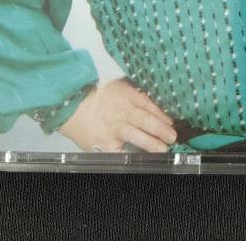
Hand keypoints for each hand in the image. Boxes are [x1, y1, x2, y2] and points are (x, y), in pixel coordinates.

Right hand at [58, 78, 176, 152]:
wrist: (72, 107)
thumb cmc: (99, 95)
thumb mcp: (119, 86)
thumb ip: (136, 94)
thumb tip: (157, 103)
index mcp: (126, 95)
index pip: (148, 104)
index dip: (161, 113)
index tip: (172, 121)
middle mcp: (122, 112)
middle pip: (144, 120)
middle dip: (160, 129)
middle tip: (173, 136)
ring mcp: (113, 128)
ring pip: (135, 136)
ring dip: (151, 143)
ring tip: (163, 149)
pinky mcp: (104, 143)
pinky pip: (120, 150)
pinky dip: (131, 154)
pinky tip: (142, 159)